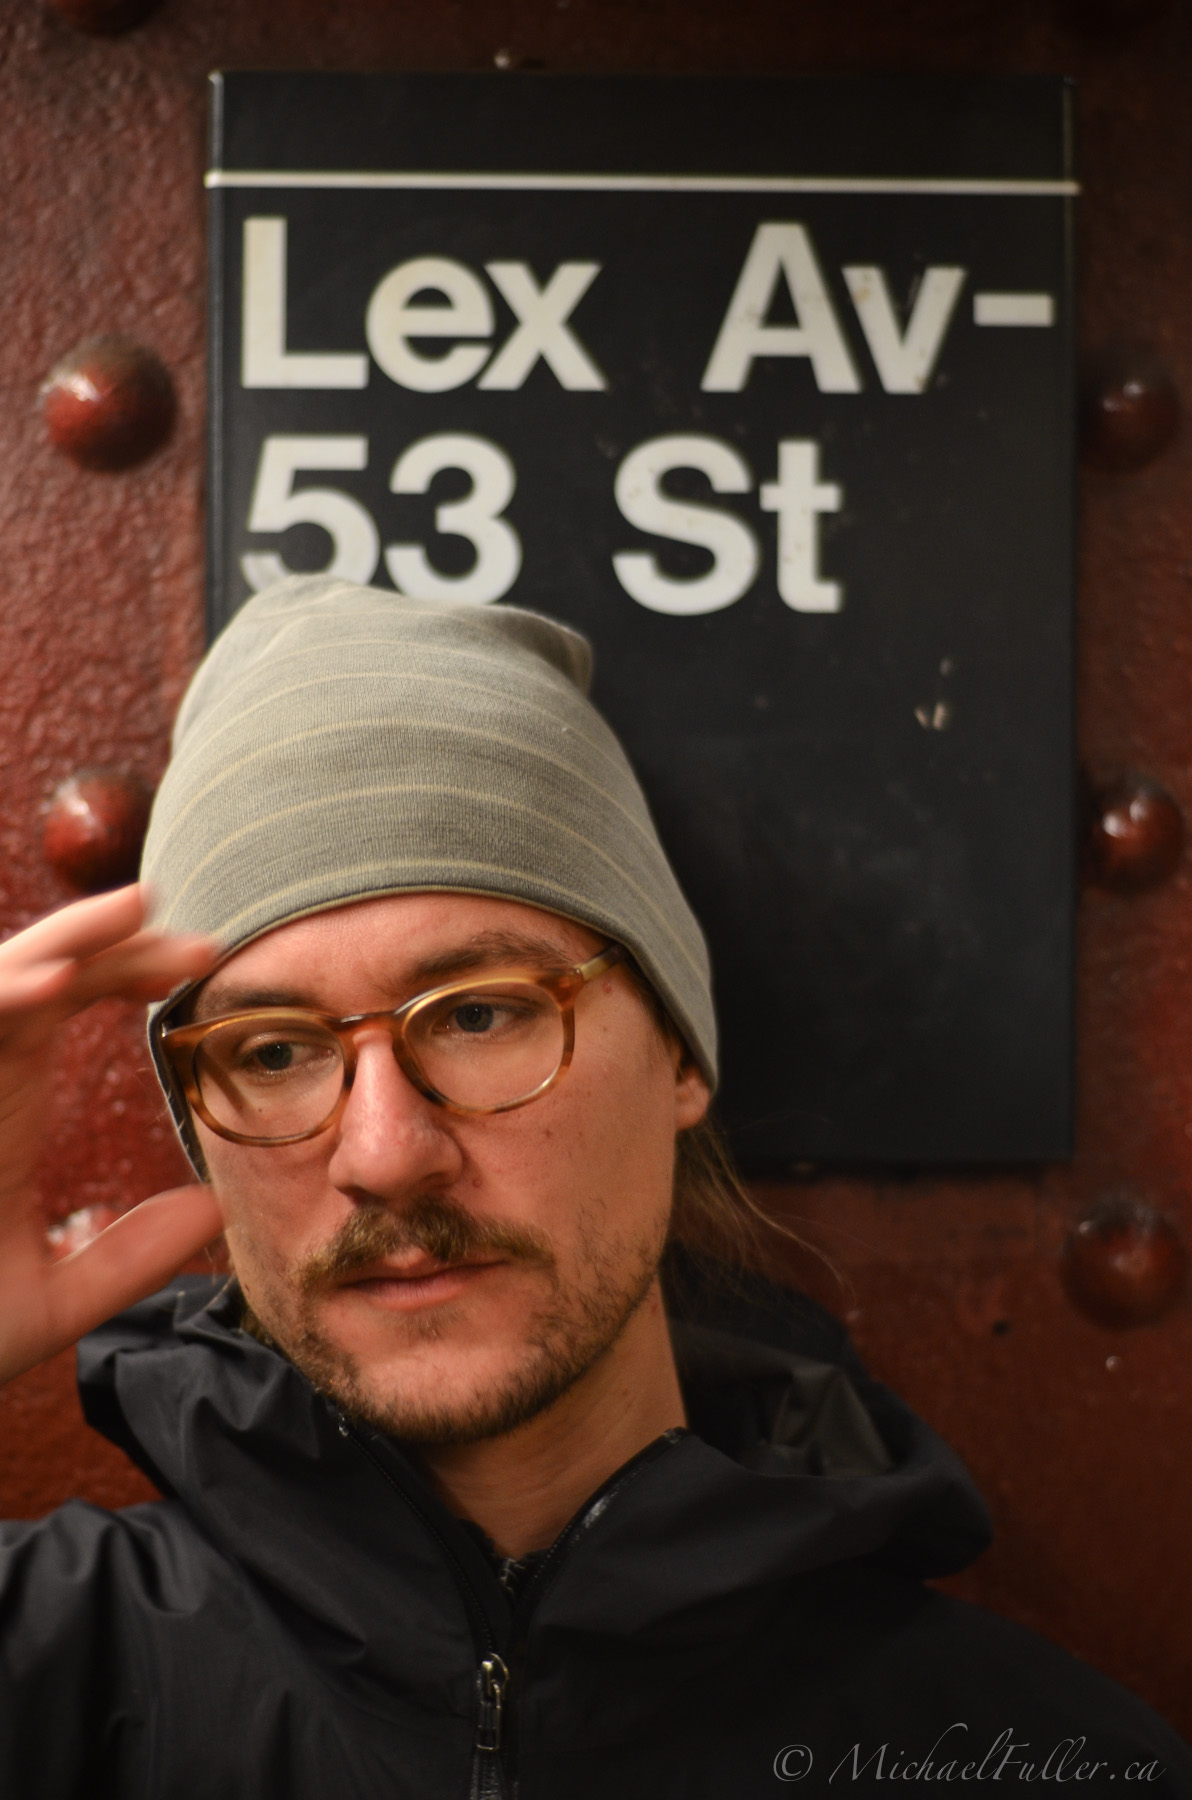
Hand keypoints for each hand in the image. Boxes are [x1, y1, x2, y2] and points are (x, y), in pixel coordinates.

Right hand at [0, 884, 221, 1384]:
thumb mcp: (47, 1301)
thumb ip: (127, 1259)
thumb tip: (211, 1211)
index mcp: (0, 1101)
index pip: (68, 998)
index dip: (130, 966)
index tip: (203, 961)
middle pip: (40, 968)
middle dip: (115, 938)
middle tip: (203, 942)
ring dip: (62, 940)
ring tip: (137, 912)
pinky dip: (0, 994)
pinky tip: (53, 988)